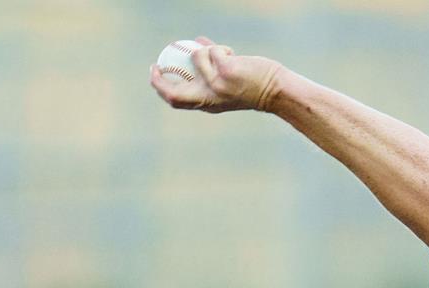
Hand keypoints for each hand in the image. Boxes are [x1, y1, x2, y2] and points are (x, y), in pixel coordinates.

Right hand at [149, 37, 284, 113]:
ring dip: (208, 49)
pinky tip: (234, 56)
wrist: (274, 91)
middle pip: (173, 92)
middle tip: (156, 64)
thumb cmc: (252, 86)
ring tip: (224, 54)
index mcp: (206, 103)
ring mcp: (215, 85)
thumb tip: (196, 42)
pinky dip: (222, 48)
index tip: (154, 72)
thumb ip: (210, 68)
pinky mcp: (225, 71)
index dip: (160, 86)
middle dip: (158, 79)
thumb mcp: (226, 84)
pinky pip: (214, 50)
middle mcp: (208, 97)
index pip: (175, 100)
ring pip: (197, 56)